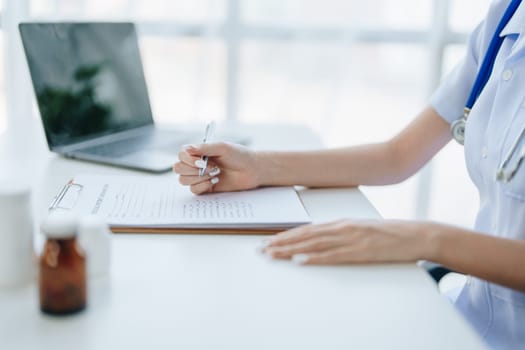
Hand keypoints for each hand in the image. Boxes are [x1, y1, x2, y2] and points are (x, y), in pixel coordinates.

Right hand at [174, 142, 259, 193]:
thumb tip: (187, 148)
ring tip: (216, 173)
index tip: (201, 162)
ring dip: (200, 178)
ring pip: (184, 180)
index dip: (187, 160)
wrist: (252, 170)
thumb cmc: (239, 155)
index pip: (181, 155)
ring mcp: (199, 177)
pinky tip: (215, 181)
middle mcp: (196, 164)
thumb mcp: (222, 147)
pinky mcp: (205, 188)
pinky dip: (203, 186)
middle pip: (178, 169)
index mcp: (198, 152)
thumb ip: (204, 148)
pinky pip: (194, 190)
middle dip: (193, 170)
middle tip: (212, 168)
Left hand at [263, 219, 435, 264]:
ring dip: (291, 250)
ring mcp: (351, 238)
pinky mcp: (362, 251)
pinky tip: (301, 260)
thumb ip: (340, 232)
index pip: (307, 229)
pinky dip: (315, 258)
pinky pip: (334, 256)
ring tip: (273, 254)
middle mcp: (342, 227)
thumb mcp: (360, 229)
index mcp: (341, 222)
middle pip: (305, 236)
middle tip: (261, 249)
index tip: (269, 240)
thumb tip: (318, 239)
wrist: (416, 234)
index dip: (286, 235)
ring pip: (314, 244)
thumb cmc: (388, 234)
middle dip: (281, 242)